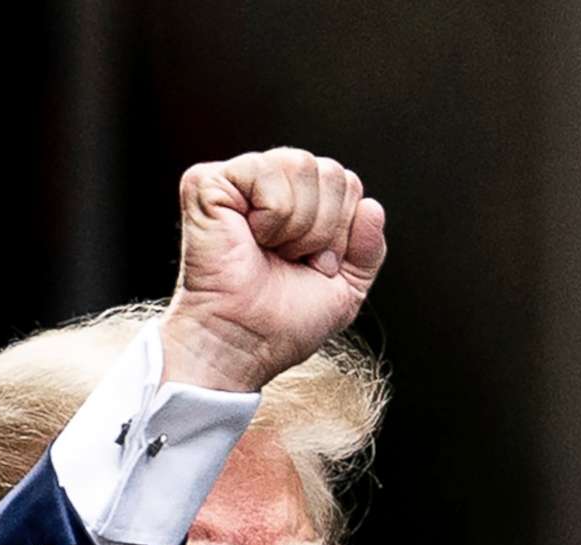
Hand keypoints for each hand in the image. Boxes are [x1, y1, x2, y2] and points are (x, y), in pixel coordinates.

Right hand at [158, 148, 386, 393]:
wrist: (245, 343)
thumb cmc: (282, 322)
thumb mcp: (346, 288)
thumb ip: (369, 249)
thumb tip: (373, 206)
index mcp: (299, 203)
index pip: (347, 183)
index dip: (342, 230)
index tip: (315, 266)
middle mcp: (270, 185)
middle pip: (330, 171)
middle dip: (324, 228)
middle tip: (292, 260)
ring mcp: (237, 180)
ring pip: (302, 164)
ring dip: (299, 224)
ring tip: (273, 250)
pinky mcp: (208, 182)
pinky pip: (266, 172)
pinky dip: (273, 215)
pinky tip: (251, 238)